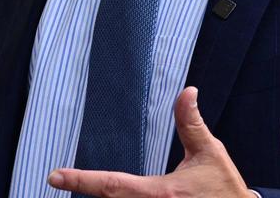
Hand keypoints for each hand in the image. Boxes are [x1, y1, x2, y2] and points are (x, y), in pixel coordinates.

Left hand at [47, 87, 250, 196]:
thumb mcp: (209, 154)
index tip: (54, 176)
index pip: (110, 185)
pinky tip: (111, 196)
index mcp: (159, 194)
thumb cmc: (225, 191)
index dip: (79, 180)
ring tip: (80, 185)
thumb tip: (187, 92)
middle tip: (61, 179)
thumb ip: (191, 124)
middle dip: (87, 191)